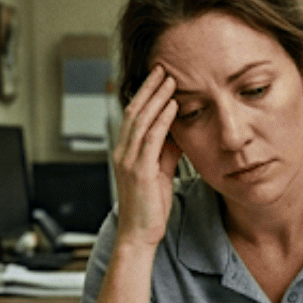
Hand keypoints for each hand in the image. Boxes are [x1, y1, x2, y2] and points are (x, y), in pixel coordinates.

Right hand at [112, 65, 183, 248]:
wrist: (140, 234)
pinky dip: (162, 120)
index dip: (145, 95)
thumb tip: (179, 132)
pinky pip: (151, 139)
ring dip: (156, 98)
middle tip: (162, 68)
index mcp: (126, 152)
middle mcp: (123, 152)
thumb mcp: (161, 172)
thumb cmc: (150, 206)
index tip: (159, 78)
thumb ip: (167, 151)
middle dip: (149, 89)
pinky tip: (172, 106)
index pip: (134, 116)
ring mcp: (129, 160)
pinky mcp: (140, 171)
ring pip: (141, 120)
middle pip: (134, 111)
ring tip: (170, 80)